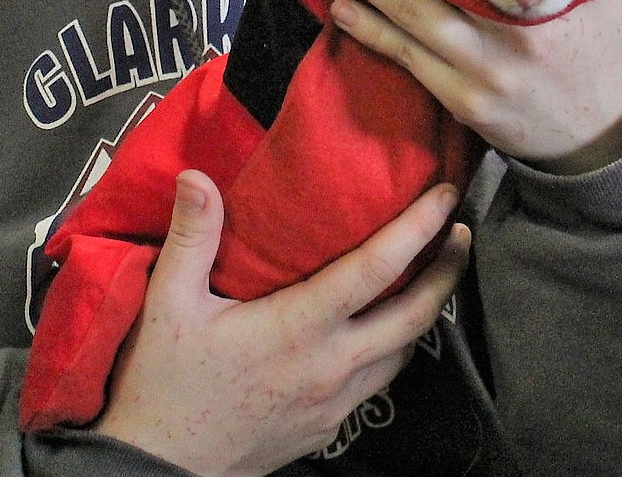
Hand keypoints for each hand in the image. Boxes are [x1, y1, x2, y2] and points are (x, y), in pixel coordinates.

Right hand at [93, 171, 469, 476]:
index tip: (444, 196)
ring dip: (426, 311)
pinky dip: (395, 346)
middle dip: (447, 271)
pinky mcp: (329, 427)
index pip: (376, 271)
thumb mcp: (169, 303)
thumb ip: (193, 236)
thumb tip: (198, 174)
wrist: (158, 472)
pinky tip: (385, 327)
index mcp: (299, 327)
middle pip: (413, 316)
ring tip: (434, 273)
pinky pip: (379, 381)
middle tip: (462, 230)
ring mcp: (335, 402)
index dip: (417, 229)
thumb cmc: (164, 383)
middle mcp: (331, 366)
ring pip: (404, 353)